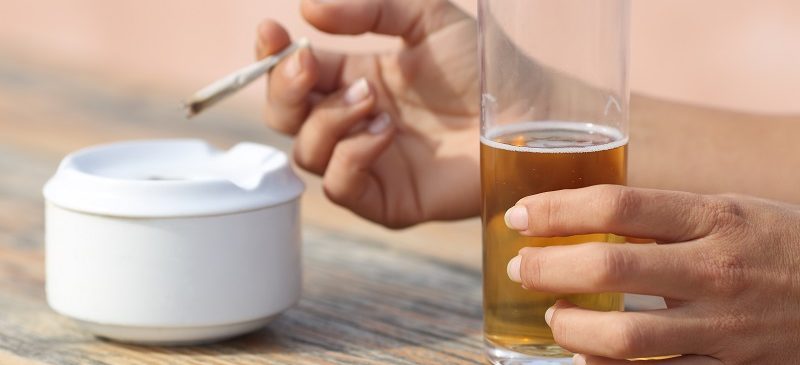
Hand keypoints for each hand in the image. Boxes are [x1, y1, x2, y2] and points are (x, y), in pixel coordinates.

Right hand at [255, 0, 479, 227]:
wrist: (527, 115)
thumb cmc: (482, 68)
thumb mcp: (425, 18)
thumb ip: (369, 9)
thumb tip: (307, 7)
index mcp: (356, 80)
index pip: (295, 74)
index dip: (273, 55)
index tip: (271, 32)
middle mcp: (355, 124)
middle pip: (285, 118)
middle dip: (284, 90)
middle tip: (307, 64)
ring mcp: (369, 164)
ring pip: (307, 152)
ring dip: (328, 119)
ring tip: (372, 99)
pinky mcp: (388, 200)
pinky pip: (340, 186)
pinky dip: (351, 155)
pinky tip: (384, 131)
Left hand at [504, 185, 799, 363]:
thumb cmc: (779, 245)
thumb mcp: (731, 211)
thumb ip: (664, 216)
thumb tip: (583, 215)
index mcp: (713, 218)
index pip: (616, 206)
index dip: (555, 210)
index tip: (520, 216)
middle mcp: (716, 271)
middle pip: (608, 269)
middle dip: (547, 270)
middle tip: (521, 269)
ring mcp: (723, 327)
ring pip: (624, 337)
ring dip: (570, 329)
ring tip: (554, 318)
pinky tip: (586, 356)